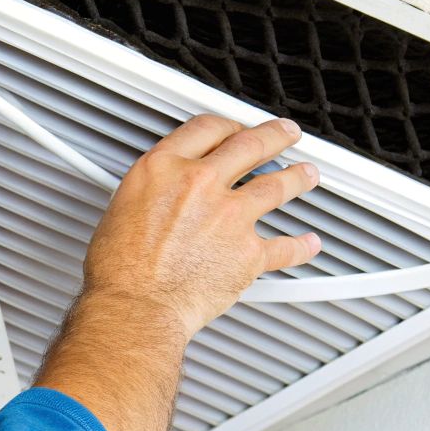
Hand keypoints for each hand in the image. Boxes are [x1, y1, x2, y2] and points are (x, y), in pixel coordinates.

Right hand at [81, 115, 322, 340]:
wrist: (136, 306)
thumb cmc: (120, 269)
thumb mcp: (121, 207)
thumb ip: (153, 191)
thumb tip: (162, 195)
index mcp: (165, 168)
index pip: (206, 128)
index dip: (228, 123)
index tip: (236, 127)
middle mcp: (201, 184)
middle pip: (249, 145)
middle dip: (274, 136)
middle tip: (285, 133)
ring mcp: (230, 216)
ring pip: (276, 186)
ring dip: (297, 177)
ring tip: (307, 173)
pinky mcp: (248, 252)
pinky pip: (284, 248)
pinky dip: (301, 247)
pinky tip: (309, 243)